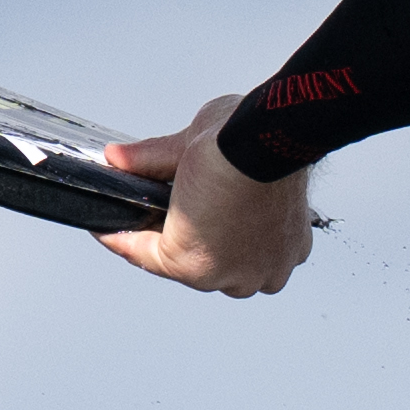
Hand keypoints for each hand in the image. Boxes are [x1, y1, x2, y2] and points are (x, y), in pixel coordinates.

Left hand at [102, 96, 325, 298]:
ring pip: (234, 269)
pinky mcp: (294, 252)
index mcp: (192, 262)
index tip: (115, 229)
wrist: (277, 132)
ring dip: (222, 249)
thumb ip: (146, 163)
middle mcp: (231, 277)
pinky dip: (258, 244)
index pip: (146, 256)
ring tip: (213, 218)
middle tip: (167, 214)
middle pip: (192, 265)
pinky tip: (249, 221)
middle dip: (178, 241)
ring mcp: (266, 267)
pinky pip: (267, 258)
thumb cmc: (231, 146)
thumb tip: (119, 159)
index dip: (126, 238)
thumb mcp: (179, 150)